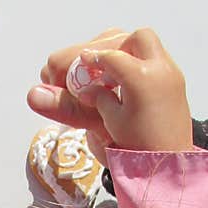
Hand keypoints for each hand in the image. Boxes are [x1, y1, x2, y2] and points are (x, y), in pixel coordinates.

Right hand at [27, 27, 192, 163]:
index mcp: (142, 79)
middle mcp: (160, 68)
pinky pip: (151, 56)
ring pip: (143, 42)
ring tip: (98, 74)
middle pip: (128, 39)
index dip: (82, 59)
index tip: (62, 69)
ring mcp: (170, 72)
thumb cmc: (138, 150)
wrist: (172, 168)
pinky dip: (130, 60)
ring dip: (118, 51)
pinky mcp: (173, 79)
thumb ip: (70, 105)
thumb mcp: (102, 125)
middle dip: (102, 50)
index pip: (108, 57)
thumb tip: (34, 94)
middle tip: (81, 68)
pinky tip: (114, 80)